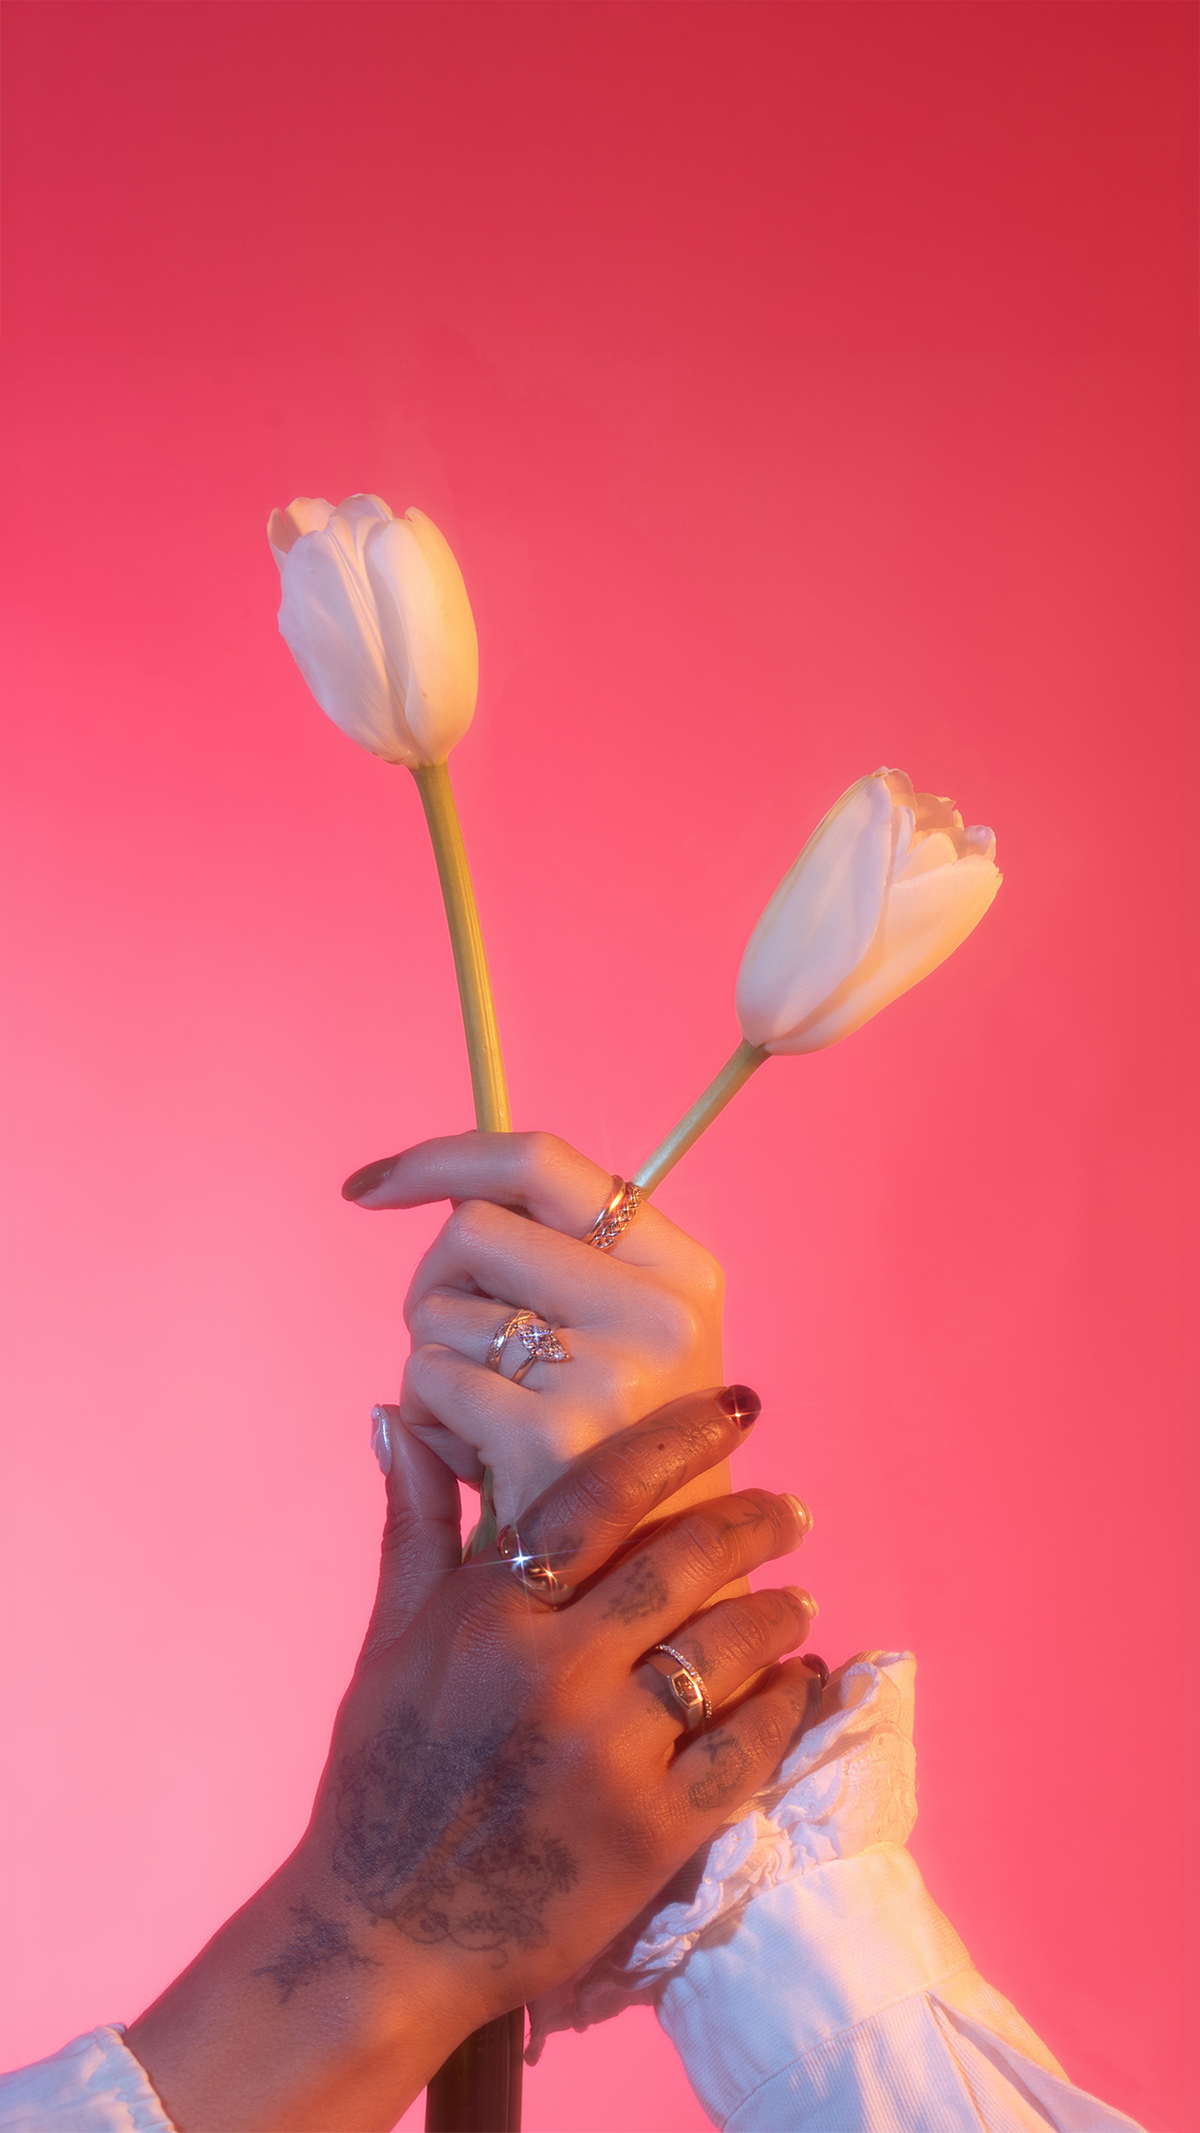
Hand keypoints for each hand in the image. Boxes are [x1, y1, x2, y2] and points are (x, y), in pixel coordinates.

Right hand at [126, 1391, 815, 2132]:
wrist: (381, 1939)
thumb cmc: (379, 1782)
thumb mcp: (388, 1642)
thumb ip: (417, 1523)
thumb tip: (406, 1418)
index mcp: (490, 1612)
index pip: (605, 1493)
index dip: (680, 1438)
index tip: (738, 1407)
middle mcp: (554, 1670)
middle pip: (685, 1561)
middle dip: (754, 1521)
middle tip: (791, 1509)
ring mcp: (609, 1753)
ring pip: (726, 1648)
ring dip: (778, 1613)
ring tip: (799, 1599)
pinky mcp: (652, 1833)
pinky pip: (747, 1749)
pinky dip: (786, 1706)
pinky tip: (802, 1681)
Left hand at [344, 1130, 728, 1524]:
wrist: (655, 1594)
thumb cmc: (614, 1453)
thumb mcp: (626, 1338)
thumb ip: (552, 1257)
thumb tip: (421, 1185)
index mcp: (679, 1267)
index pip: (539, 1159)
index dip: (441, 1159)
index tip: (372, 1186)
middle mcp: (658, 1308)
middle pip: (470, 1228)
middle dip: (434, 1284)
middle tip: (462, 1351)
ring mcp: (613, 1371)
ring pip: (437, 1310)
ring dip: (431, 1366)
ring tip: (487, 1425)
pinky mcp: (555, 1435)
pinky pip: (427, 1381)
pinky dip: (425, 1421)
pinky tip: (475, 1463)